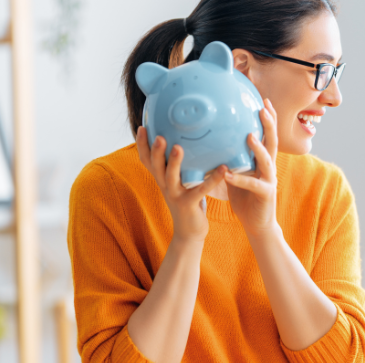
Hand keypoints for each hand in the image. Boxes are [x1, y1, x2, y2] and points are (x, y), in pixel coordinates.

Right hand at [136, 127, 226, 242]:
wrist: (189, 232)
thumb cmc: (187, 202)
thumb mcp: (179, 182)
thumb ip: (179, 166)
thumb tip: (186, 141)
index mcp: (161, 178)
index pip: (147, 160)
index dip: (142, 145)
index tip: (142, 127)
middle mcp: (165, 185)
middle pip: (155, 166)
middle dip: (156, 151)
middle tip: (158, 136)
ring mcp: (176, 195)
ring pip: (171, 177)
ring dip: (174, 162)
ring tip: (178, 147)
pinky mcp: (189, 204)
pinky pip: (201, 189)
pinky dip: (212, 178)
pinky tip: (223, 168)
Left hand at [223, 99, 278, 236]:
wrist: (257, 224)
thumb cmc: (245, 198)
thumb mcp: (235, 173)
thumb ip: (229, 158)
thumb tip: (211, 141)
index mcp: (263, 161)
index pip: (267, 135)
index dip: (267, 118)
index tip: (263, 100)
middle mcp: (269, 168)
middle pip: (272, 142)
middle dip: (269, 124)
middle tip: (263, 108)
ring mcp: (269, 181)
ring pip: (267, 161)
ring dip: (258, 147)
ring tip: (249, 135)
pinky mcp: (266, 195)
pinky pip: (253, 185)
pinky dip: (240, 179)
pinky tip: (227, 173)